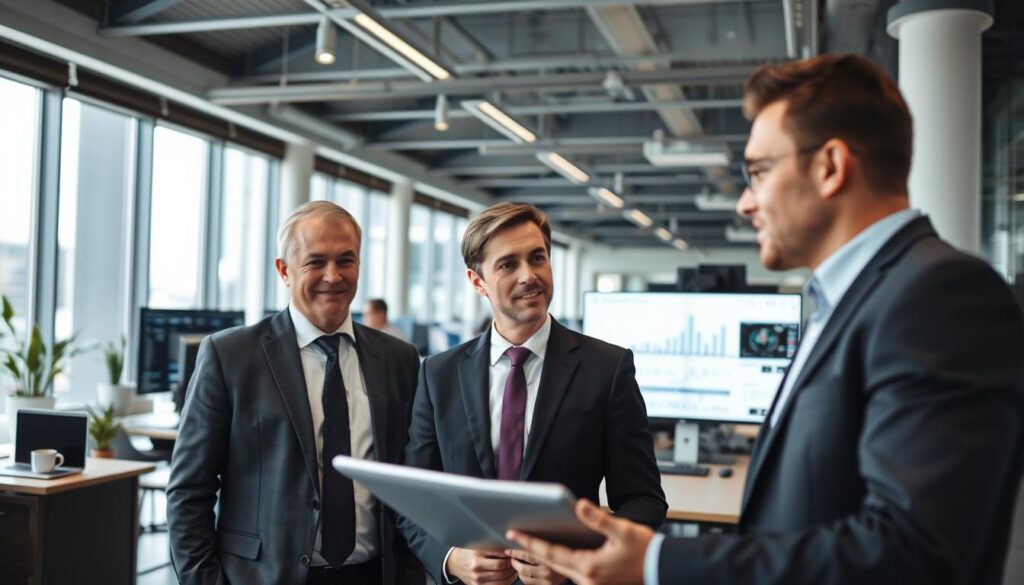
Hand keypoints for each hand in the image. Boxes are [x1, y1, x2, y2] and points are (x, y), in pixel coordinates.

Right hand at [445, 547, 516, 584]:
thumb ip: (492, 548)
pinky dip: (505, 582)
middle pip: (501, 572)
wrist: (454, 562)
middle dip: (512, 567)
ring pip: (501, 581)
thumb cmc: (468, 552)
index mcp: (477, 560)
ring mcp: (477, 581)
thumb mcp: (478, 546)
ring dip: (511, 576)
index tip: (515, 555)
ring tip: (515, 569)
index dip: (510, 559)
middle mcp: (476, 572)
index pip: (499, 562)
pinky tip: (509, 577)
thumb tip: (509, 548)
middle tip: (517, 561)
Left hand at [506, 499, 653, 584]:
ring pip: (560, 570)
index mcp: (590, 566)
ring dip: (544, 557)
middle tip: (511, 537)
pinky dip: (559, 563)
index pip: (550, 554)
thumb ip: (598, 518)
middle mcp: (587, 580)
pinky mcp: (598, 584)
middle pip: (550, 564)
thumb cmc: (645, 549)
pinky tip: (554, 552)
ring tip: (527, 543)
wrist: (662, 568)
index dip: (529, 542)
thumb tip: (578, 504)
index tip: (512, 533)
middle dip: (531, 550)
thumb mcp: (622, 529)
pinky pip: (571, 574)